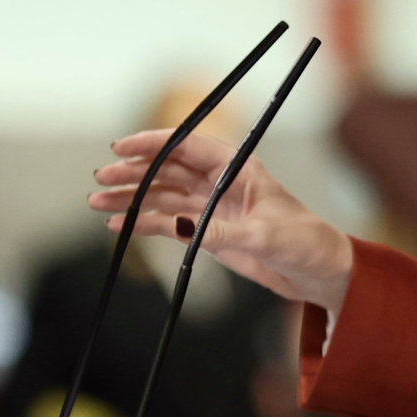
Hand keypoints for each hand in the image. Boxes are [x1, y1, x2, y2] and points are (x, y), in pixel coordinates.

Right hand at [88, 131, 353, 312]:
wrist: (318, 272)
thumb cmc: (304, 241)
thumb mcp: (265, 235)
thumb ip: (221, 232)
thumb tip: (179, 227)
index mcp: (238, 168)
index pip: (187, 146)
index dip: (153, 144)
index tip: (121, 147)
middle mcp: (221, 182)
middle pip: (168, 170)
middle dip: (133, 173)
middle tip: (101, 179)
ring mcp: (212, 208)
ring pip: (163, 196)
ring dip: (132, 199)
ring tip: (98, 203)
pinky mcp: (209, 233)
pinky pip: (170, 224)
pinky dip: (144, 224)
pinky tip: (120, 226)